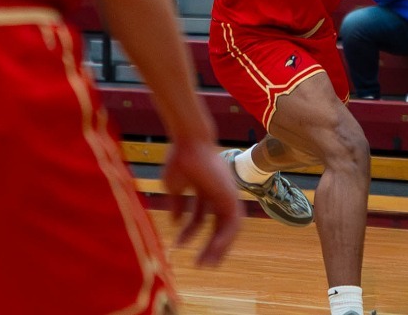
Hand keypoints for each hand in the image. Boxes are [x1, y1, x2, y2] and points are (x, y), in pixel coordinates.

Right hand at [158, 136, 242, 266]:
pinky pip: (233, 223)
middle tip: (200, 264)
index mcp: (204, 189)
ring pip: (228, 228)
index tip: (178, 245)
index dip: (191, 231)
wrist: (189, 144)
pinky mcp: (232, 196)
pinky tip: (214, 250)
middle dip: (209, 245)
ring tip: (206, 263)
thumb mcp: (174, 186)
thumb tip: (175, 223)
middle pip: (217, 225)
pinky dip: (226, 237)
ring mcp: (227, 195)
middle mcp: (218, 193)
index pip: (201, 217)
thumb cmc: (180, 160)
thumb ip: (177, 204)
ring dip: (219, 246)